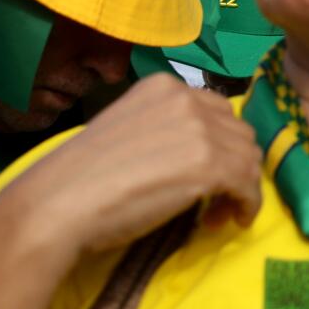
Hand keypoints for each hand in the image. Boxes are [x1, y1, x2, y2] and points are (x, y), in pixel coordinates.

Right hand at [4, 75, 262, 260]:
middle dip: (233, 167)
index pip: (217, 111)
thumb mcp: (128, 131)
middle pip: (239, 133)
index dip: (219, 145)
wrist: (59, 203)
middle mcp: (187, 99)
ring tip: (215, 216)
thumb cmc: (81, 177)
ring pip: (249, 159)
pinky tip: (229, 221)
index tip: (205, 175)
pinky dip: (248, 205)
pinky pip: (249, 185)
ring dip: (240, 189)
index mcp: (163, 86)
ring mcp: (201, 130)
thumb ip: (163, 130)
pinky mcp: (210, 165)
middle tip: (213, 201)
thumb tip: (195, 153)